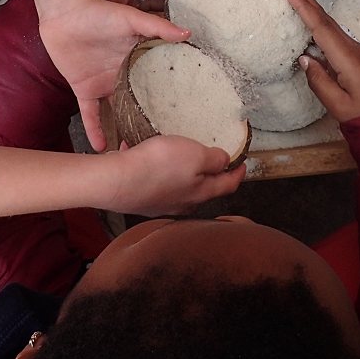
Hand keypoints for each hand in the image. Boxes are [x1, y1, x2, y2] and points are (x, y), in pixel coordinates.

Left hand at [40, 0, 202, 150]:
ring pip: (116, 113)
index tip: (178, 117)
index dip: (166, 100)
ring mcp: (104, 84)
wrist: (66, 13)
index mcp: (138, 60)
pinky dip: (95, 130)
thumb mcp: (132, 19)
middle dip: (146, 122)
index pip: (156, 84)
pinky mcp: (84, 90)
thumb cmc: (101, 12)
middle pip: (138, 103)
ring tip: (132, 153)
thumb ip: (158, 28)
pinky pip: (91, 114)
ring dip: (123, 131)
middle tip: (158, 143)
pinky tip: (101, 147)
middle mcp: (123, 76)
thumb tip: (187, 33)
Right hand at [104, 134, 244, 214]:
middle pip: (204, 189)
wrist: (116, 182)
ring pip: (180, 187)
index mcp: (201, 193)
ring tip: (179, 155)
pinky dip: (157, 169)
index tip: (243, 163)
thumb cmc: (158, 166)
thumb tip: (225, 162)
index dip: (238, 173)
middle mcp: (183, 204)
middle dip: (210, 174)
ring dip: (182, 171)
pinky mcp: (142, 199)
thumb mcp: (195, 154)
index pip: (228, 185)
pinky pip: (156, 182)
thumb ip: (214, 159)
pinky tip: (146, 155)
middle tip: (213, 158)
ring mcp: (161, 204)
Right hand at [283, 0, 359, 120]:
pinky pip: (335, 36)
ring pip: (330, 25)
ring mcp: (358, 52)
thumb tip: (304, 59)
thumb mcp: (341, 106)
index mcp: (347, 59)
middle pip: (325, 19)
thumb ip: (319, 82)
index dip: (303, 7)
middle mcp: (353, 49)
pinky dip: (320, 23)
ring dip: (312, 8)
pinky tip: (312, 22)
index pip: (320, 28)